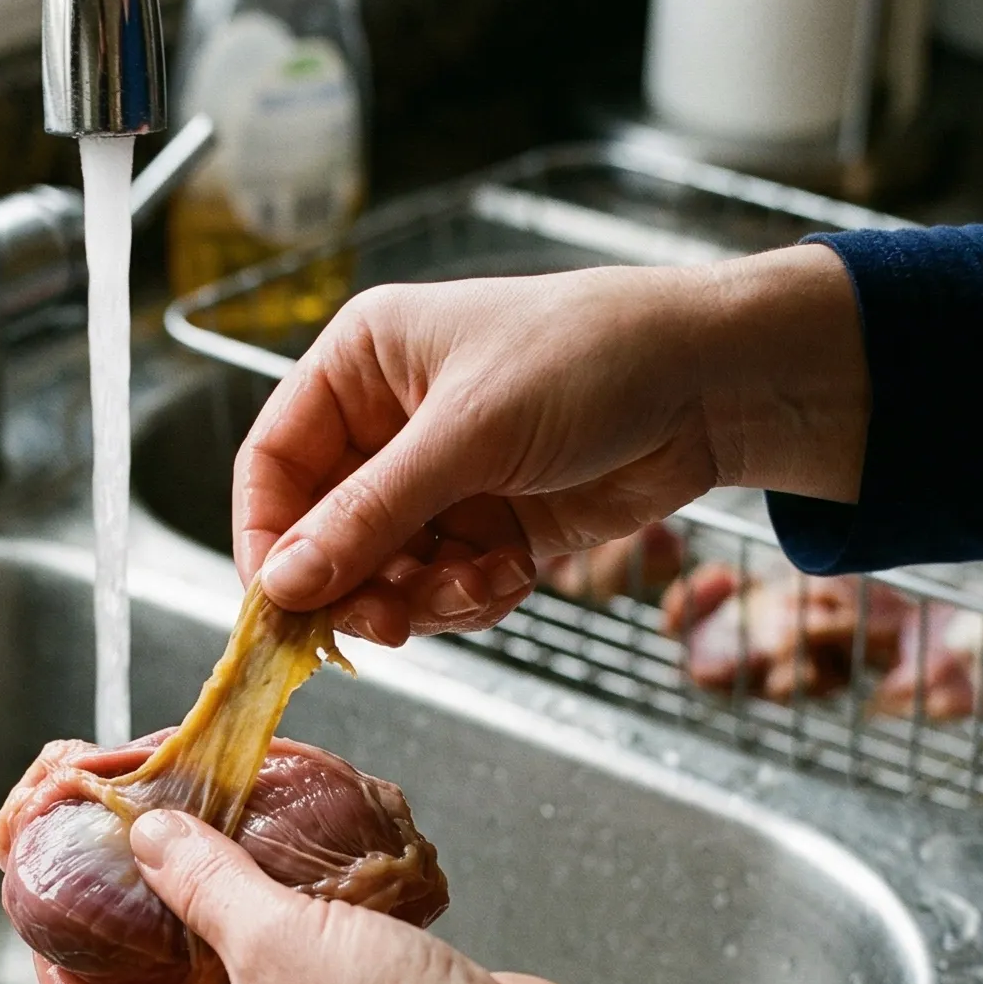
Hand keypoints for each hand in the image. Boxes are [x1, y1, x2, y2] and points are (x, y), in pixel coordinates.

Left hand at [37, 809, 594, 983]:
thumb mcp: (274, 938)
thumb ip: (203, 883)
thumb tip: (153, 842)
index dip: (58, 974)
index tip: (53, 913)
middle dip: (143, 949)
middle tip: (132, 876)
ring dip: (222, 947)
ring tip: (213, 870)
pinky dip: (291, 956)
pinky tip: (303, 898)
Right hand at [232, 246, 867, 644]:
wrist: (715, 384)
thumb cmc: (594, 359)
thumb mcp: (470, 434)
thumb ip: (371, 515)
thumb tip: (284, 584)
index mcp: (361, 366)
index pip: (273, 465)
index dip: (267, 539)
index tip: (280, 605)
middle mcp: (388, 424)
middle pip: (322, 534)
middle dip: (355, 585)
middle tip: (387, 624)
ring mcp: (439, 481)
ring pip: (383, 574)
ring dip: (423, 599)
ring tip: (478, 585)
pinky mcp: (487, 527)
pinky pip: (442, 589)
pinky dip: (469, 599)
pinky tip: (513, 575)